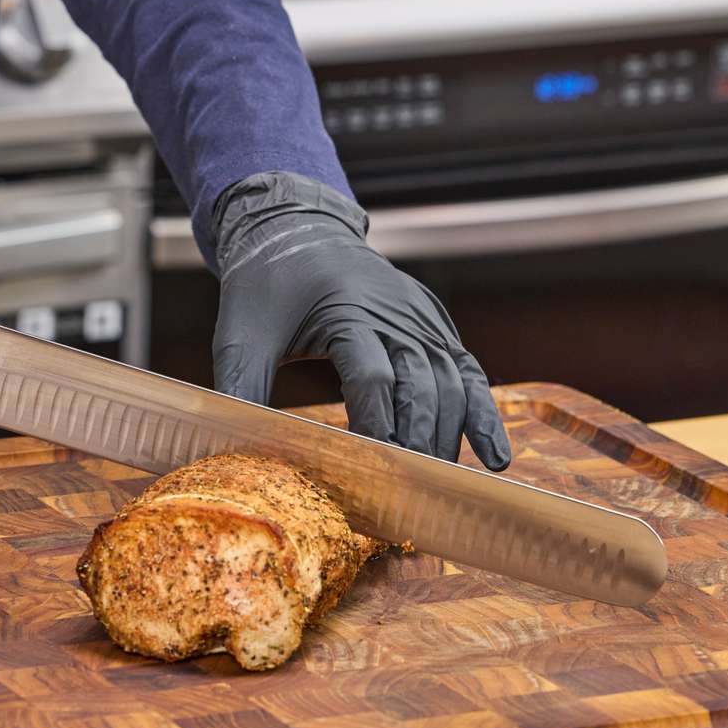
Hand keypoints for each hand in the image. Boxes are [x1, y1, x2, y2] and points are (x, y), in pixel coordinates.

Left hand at [210, 172, 510, 468]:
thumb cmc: (266, 287)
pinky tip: (493, 458)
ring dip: (447, 436)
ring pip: (451, 383)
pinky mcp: (434, 326)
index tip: (368, 471)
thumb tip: (233, 449)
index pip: (371, 375)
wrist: (298, 231)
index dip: (373, 425)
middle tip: (406, 495)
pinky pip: (467, 371)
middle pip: (420, 385)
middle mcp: (394, 312)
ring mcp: (420, 318)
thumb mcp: (240, 333)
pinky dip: (483, 414)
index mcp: (347, 310)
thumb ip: (240, 388)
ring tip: (436, 486)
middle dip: (416, 443)